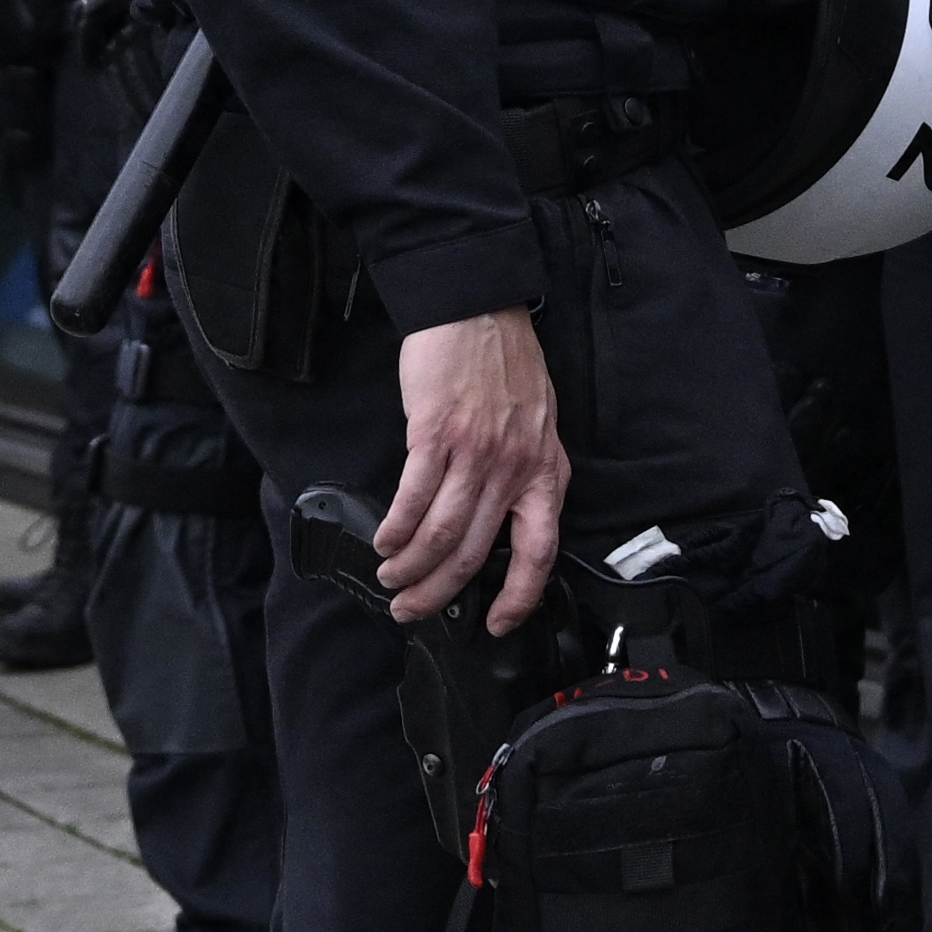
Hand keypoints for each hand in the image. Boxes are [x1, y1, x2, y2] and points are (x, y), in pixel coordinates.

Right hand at [377, 307, 567, 629]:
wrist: (478, 307)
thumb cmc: (507, 364)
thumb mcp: (540, 425)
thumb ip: (526, 472)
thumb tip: (503, 521)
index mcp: (546, 472)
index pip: (540, 552)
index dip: (519, 597)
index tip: (497, 624)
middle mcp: (514, 468)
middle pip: (476, 552)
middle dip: (439, 592)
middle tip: (413, 611)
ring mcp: (475, 451)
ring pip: (442, 532)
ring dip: (411, 565)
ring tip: (391, 579)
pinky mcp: (435, 431)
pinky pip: (414, 494)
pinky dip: (397, 527)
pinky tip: (385, 541)